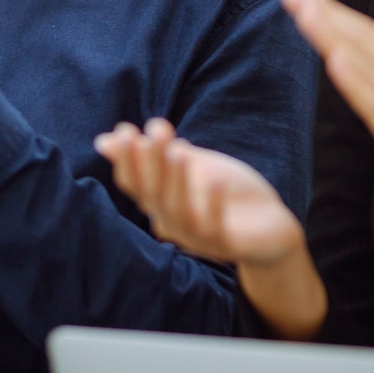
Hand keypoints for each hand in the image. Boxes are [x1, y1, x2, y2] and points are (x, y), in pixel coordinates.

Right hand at [99, 118, 325, 338]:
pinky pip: (214, 227)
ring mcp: (197, 238)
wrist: (270, 226)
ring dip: (176, 181)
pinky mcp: (226, 245)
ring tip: (178, 152)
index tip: (127, 129)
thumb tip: (103, 140)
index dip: (127, 159)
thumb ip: (155, 153)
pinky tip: (216, 179)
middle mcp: (170, 223)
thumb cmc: (226, 192)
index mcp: (159, 203)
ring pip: (178, 211)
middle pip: (153, 193)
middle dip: (152, 161)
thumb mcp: (192, 165)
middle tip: (157, 127)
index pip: (133, 183)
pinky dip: (213, 204)